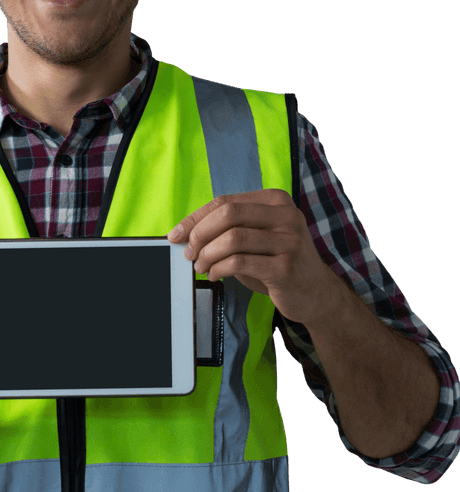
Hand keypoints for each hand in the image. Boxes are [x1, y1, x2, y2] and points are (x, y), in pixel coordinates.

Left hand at [168, 189, 341, 326]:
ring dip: (207, 255)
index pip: (225, 202)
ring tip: (201, 267)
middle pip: (228, 214)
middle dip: (200, 234)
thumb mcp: (256, 238)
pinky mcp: (286, 266)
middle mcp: (286, 215)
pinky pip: (239, 262)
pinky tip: (215, 275)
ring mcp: (289, 240)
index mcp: (276, 200)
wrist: (315, 292)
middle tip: (189, 253)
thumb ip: (230, 229)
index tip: (175, 235)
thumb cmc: (277, 262)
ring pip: (232, 238)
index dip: (195, 218)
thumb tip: (186, 233)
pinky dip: (218, 269)